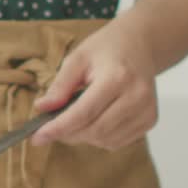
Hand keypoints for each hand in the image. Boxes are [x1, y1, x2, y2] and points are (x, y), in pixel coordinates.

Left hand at [30, 20, 157, 149]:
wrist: (140, 45)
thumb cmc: (107, 50)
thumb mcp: (77, 58)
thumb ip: (60, 85)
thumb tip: (41, 108)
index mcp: (117, 77)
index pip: (83, 113)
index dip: (58, 128)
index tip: (37, 137)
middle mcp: (136, 96)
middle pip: (95, 131)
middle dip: (67, 134)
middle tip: (49, 129)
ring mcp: (146, 111)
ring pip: (105, 141)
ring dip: (82, 137)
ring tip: (73, 119)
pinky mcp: (150, 120)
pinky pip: (117, 142)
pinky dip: (99, 138)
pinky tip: (93, 120)